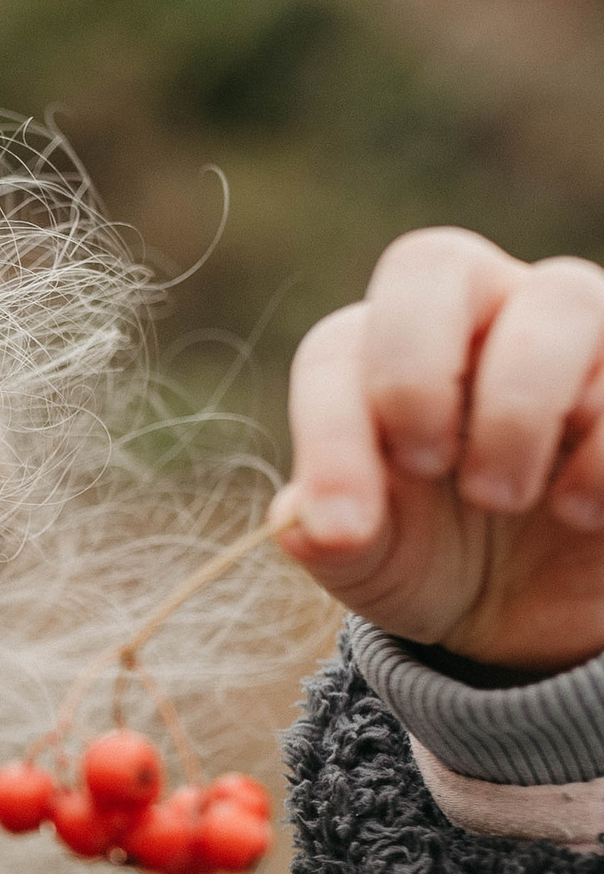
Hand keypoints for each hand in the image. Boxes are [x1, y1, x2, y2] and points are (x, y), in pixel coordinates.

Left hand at [272, 227, 603, 669]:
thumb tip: (300, 521)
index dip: (330, 433)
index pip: (341, 347)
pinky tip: (580, 514)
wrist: (535, 610)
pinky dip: (602, 451)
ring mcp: (581, 336)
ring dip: (517, 407)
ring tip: (504, 500)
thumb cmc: (437, 558)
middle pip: (437, 263)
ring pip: (562, 297)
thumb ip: (330, 536)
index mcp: (389, 351)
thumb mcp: (374, 561)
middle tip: (425, 467)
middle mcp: (486, 313)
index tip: (342, 529)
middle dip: (414, 374)